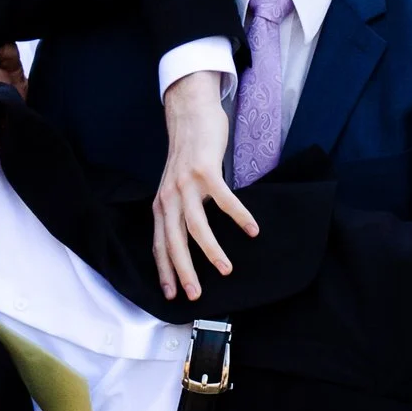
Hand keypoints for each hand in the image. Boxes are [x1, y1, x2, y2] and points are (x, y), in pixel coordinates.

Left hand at [152, 70, 258, 299]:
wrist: (190, 116)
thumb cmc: (188, 155)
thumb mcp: (175, 187)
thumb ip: (179, 211)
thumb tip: (189, 241)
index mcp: (161, 205)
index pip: (159, 245)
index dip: (164, 271)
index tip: (171, 295)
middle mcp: (169, 197)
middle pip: (174, 242)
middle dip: (184, 271)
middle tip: (195, 294)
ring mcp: (186, 184)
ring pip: (197, 227)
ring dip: (212, 251)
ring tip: (226, 270)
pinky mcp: (205, 171)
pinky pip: (224, 200)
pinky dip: (239, 217)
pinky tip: (252, 230)